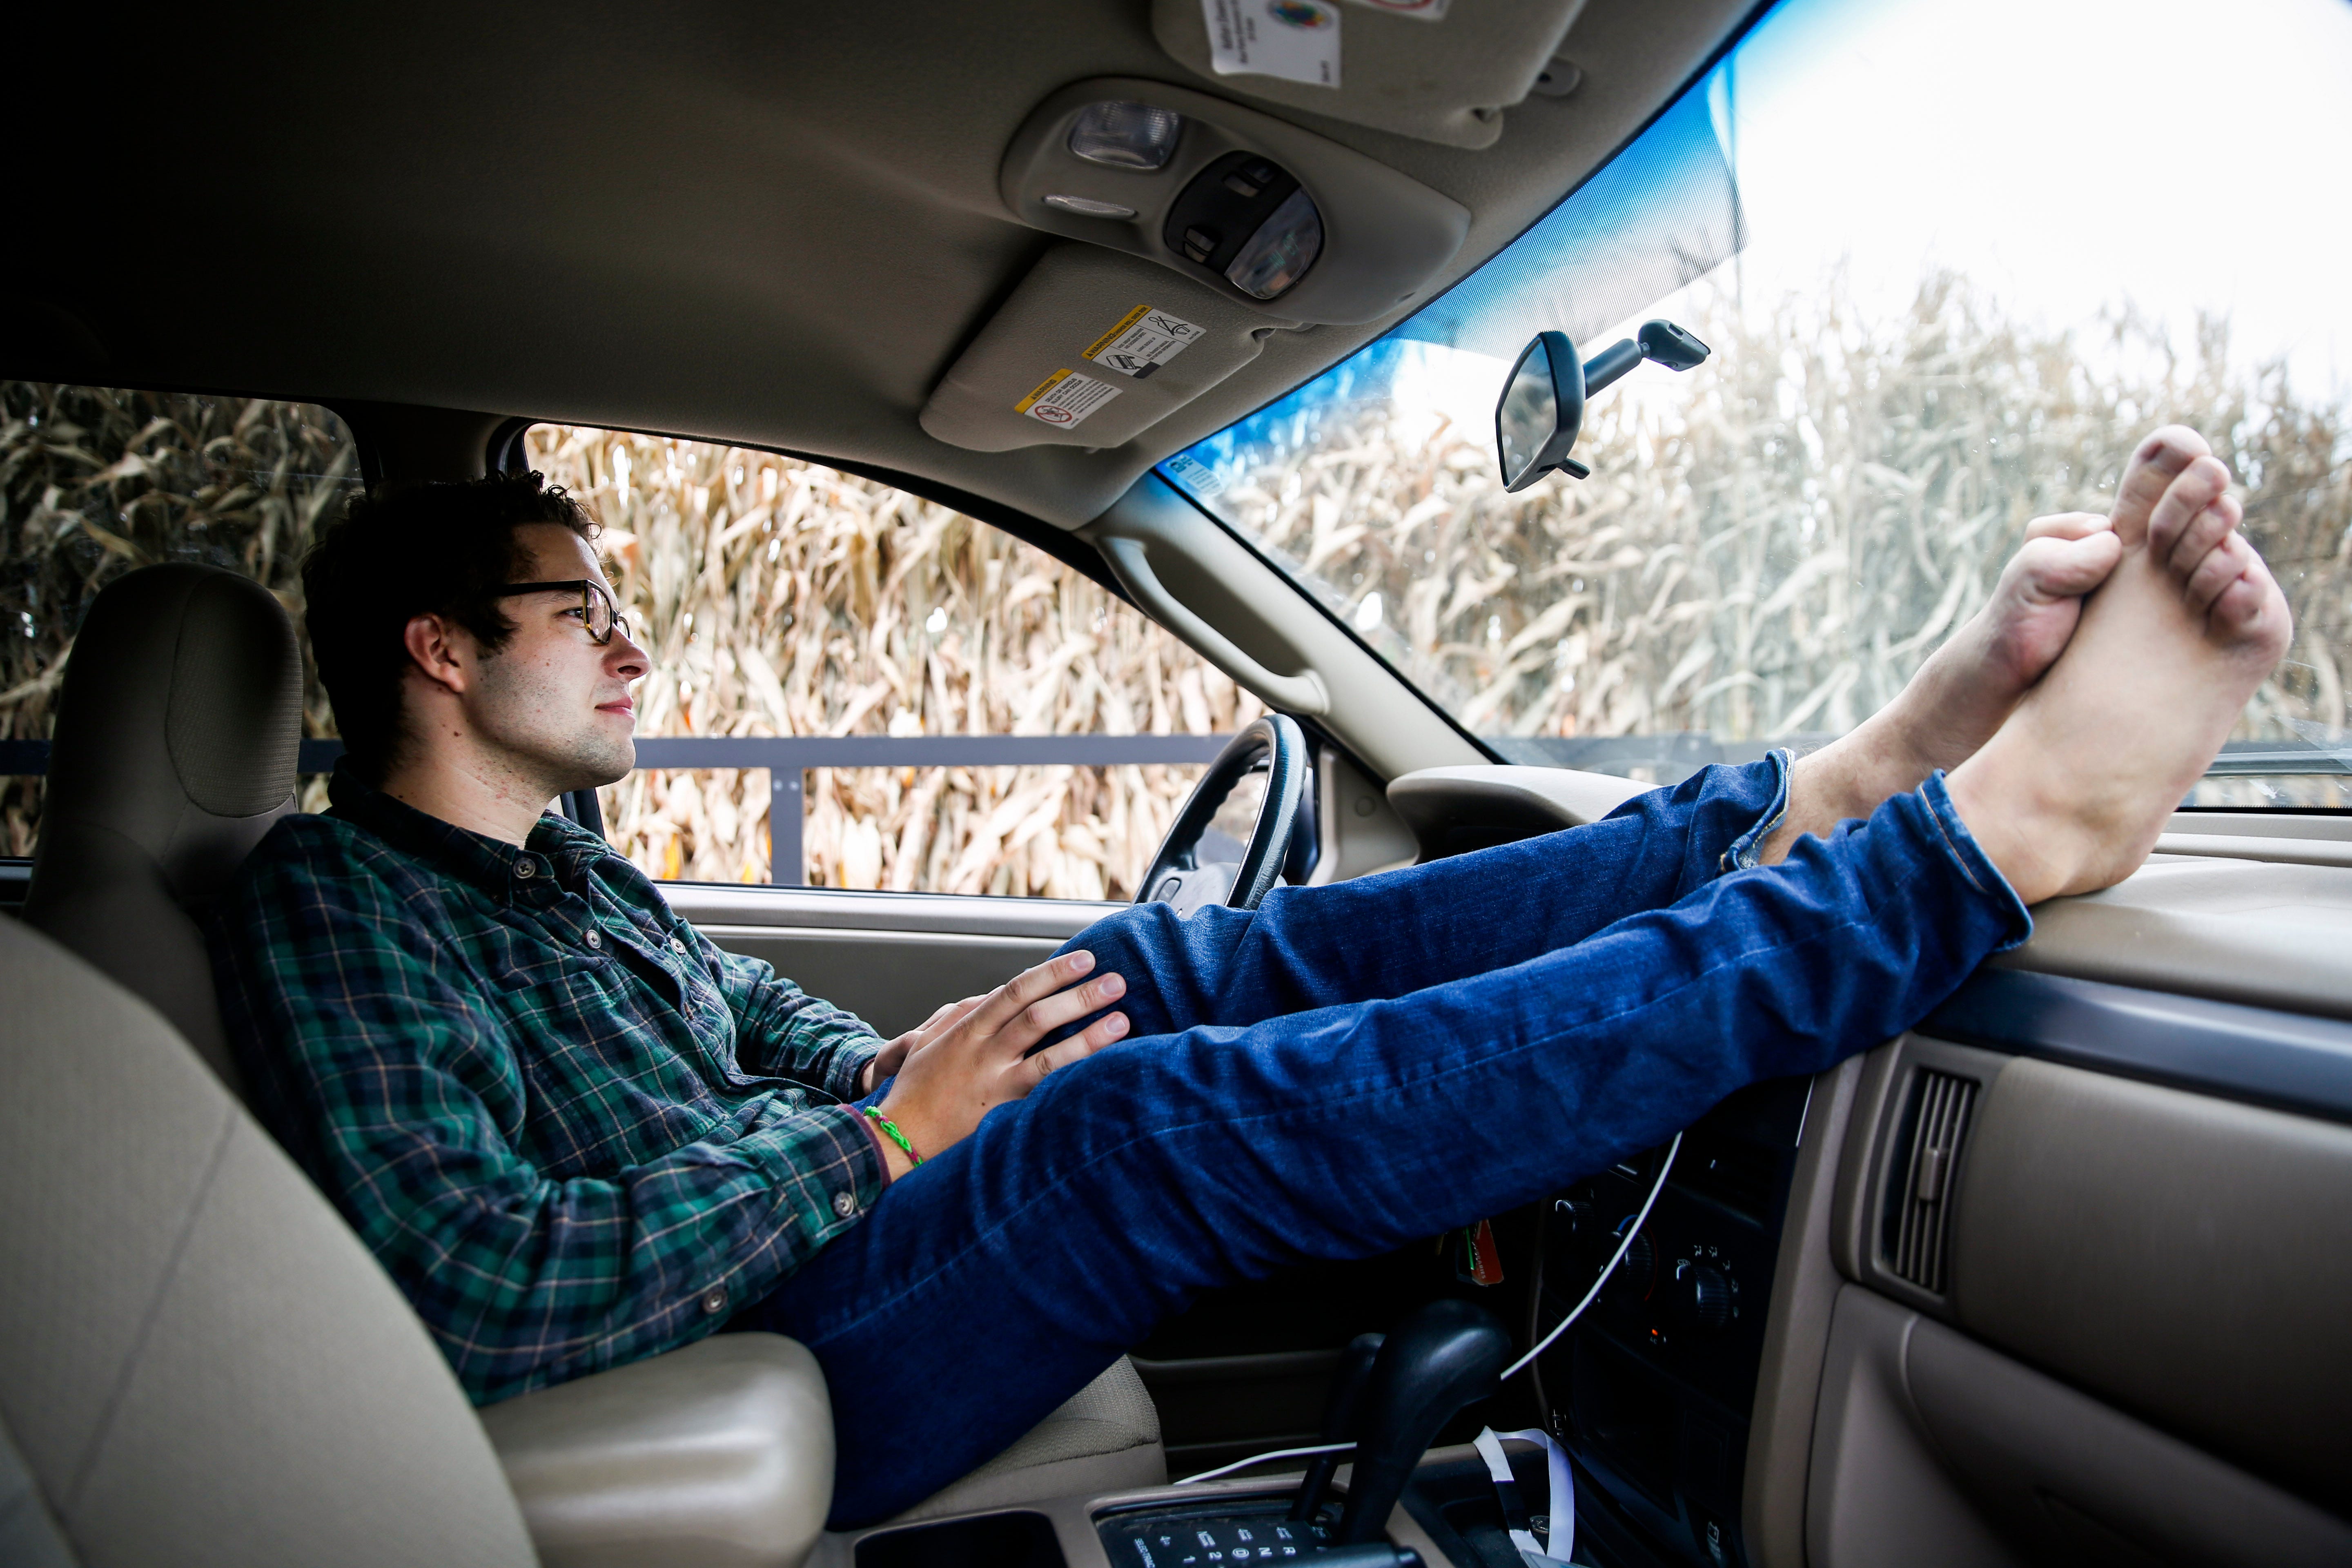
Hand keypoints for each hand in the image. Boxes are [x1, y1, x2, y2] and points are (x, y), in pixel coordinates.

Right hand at [870, 950, 1129, 1177]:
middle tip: (1116, 982)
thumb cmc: (915, 1089)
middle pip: (1038, 1017)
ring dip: (1088, 1038)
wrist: (898, 1139)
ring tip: (1122, 1021)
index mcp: (968, 1030)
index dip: (1052, 973)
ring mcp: (996, 1087)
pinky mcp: (1004, 1117)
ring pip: (1048, 1057)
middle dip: (1079, 997)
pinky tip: (1102, 1075)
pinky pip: (1044, 1097)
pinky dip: (1073, 1084)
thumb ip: (964, 1014)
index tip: (1084, 959)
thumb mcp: (929, 1040)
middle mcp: (984, 1055)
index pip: (1016, 992)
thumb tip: (995, 996)